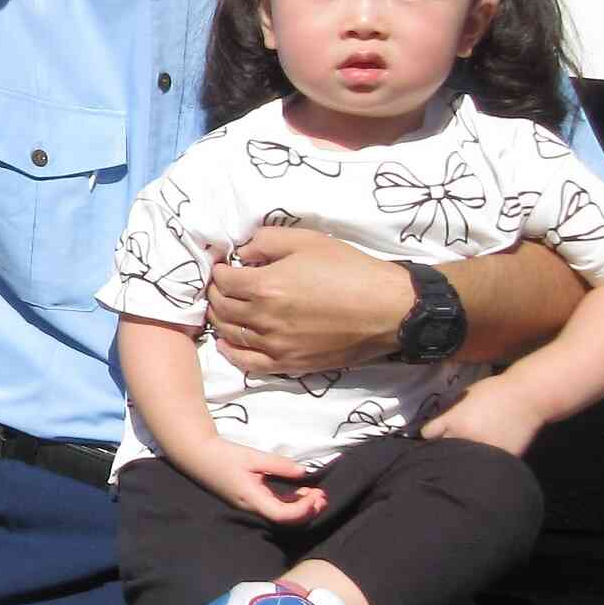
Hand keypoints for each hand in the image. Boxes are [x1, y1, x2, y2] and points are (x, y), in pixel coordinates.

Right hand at [181, 440, 328, 526]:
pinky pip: (274, 507)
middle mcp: (252, 508)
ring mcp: (251, 506)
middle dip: (307, 511)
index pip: (283, 516)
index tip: (316, 494)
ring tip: (317, 495)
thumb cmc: (223, 455)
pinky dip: (290, 503)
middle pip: (285, 521)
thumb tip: (304, 472)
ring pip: (281, 515)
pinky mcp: (251, 500)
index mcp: (252, 499)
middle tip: (323, 496)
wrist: (198, 456)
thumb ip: (279, 465)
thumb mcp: (253, 457)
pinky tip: (301, 493)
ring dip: (301, 508)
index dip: (303, 509)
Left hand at [207, 228, 413, 375]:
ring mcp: (276, 345)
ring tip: (223, 308)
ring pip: (231, 334)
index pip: (223, 280)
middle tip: (221, 286)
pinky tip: (227, 343)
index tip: (225, 267)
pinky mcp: (289, 364)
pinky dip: (231, 352)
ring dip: (220, 319)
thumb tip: (242, 253)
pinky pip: (248, 363)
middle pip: (222, 307)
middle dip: (215, 294)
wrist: (388, 309)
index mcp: (265, 286)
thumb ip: (266, 241)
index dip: (220, 271)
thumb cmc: (350, 270)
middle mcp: (264, 318)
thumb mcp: (307, 240)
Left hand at [421, 376, 545, 454]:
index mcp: (455, 420)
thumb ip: (452, 410)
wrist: (528, 397)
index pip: (429, 433)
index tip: (431, 435)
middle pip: (443, 449)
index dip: (429, 433)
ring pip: (464, 461)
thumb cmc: (495, 390)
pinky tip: (482, 459)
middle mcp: (465, 437)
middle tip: (443, 448)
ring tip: (461, 457)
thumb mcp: (465, 395)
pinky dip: (483, 462)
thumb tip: (441, 420)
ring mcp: (484, 450)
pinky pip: (486, 464)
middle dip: (441, 448)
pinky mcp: (502, 457)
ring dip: (461, 459)